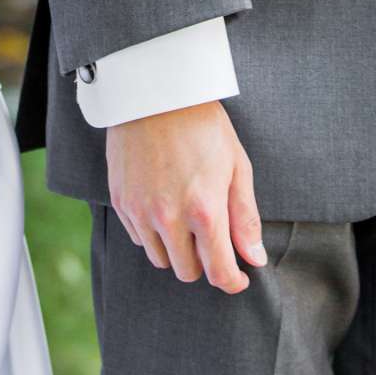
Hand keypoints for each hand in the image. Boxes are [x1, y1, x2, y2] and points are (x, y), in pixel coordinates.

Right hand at [106, 101, 267, 293]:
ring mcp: (140, 211)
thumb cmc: (203, 125)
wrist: (155, 92)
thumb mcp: (237, 165)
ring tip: (186, 219)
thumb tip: (255, 258)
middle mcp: (169, 218)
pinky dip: (153, 233)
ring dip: (177, 250)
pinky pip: (139, 238)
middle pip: (187, 272)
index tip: (238, 278)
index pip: (218, 272)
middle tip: (212, 238)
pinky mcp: (120, 202)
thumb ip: (245, 217)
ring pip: (160, 259)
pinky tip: (164, 206)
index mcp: (204, 210)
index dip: (232, 281)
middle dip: (204, 262)